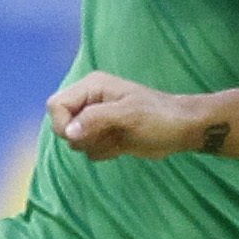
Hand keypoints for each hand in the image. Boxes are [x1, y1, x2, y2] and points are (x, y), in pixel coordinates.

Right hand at [47, 73, 208, 160]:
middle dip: (82, 137)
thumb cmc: (160, 117)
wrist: (182, 130)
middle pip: (61, 124)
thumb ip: (97, 119)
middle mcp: (90, 100)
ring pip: (74, 140)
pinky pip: (88, 150)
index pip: (56, 105)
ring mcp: (96, 119)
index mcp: (92, 86)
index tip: (82, 135)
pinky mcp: (104, 135)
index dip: (64, 124)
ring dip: (95, 146)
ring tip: (119, 137)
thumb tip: (70, 132)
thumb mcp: (129, 115)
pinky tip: (122, 145)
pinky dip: (103, 152)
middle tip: (108, 134)